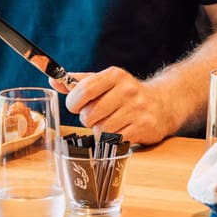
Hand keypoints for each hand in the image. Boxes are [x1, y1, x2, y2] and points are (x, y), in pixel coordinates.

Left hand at [55, 66, 176, 144]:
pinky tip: (121, 130)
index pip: (83, 91)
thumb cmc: (126, 93)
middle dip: (89, 119)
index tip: (76, 105)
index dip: (73, 102)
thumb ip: (79, 82)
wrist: (162, 103)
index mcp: (114, 75)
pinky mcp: (144, 126)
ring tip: (111, 123)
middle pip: (89, 115)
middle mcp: (127, 90)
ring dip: (101, 131)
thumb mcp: (105, 82)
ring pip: (101, 130)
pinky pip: (115, 140)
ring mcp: (137, 108)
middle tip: (98, 116)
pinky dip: (113, 140)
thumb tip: (54, 81)